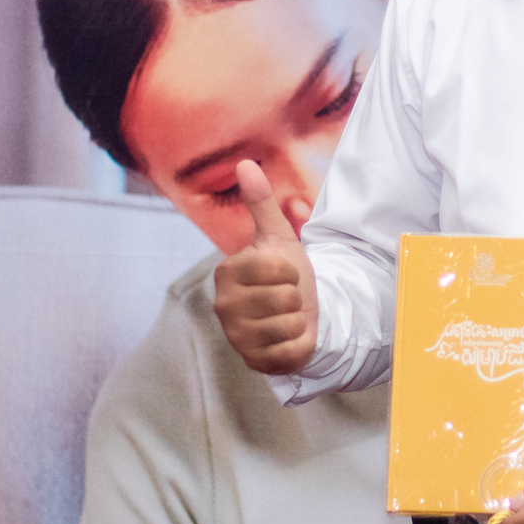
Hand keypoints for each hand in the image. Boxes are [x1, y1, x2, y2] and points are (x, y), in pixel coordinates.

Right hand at [212, 160, 317, 373]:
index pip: (278, 268)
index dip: (293, 271)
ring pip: (288, 324)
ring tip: (287, 316)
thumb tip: (245, 163)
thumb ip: (261, 203)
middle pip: (284, 297)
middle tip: (286, 298)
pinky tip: (288, 338)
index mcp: (227, 272)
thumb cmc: (285, 275)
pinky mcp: (252, 361)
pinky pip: (291, 350)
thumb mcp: (278, 237)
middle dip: (296, 297)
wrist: (297, 314)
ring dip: (299, 320)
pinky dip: (299, 344)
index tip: (284, 274)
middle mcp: (224, 306)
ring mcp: (236, 336)